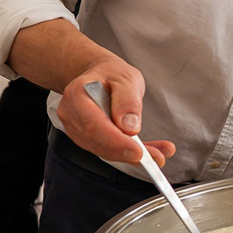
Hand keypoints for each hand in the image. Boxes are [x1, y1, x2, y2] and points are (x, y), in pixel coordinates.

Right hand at [55, 56, 174, 165]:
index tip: (138, 151)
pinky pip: (109, 150)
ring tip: (160, 154)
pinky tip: (151, 153)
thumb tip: (129, 127)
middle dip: (127, 153)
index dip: (116, 142)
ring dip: (132, 157)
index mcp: (78, 95)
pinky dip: (131, 154)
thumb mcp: (126, 78)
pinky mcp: (87, 138)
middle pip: (98, 142)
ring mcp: (77, 129)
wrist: (99, 75)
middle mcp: (72, 114)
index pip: (94, 125)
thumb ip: (127, 101)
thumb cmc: (111, 74)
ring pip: (104, 150)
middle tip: (156, 158)